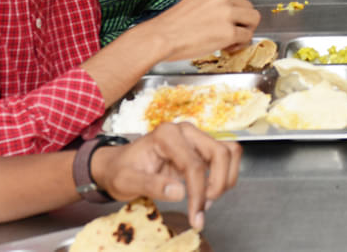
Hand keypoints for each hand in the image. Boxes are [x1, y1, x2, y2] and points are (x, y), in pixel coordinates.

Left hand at [92, 122, 242, 230]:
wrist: (117, 165)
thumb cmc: (120, 171)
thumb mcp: (126, 181)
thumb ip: (151, 185)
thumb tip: (179, 192)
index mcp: (166, 135)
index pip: (194, 164)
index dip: (198, 193)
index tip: (195, 215)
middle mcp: (185, 131)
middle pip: (220, 153)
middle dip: (218, 184)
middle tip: (203, 208)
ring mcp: (196, 137)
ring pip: (229, 152)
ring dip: (226, 178)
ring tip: (207, 199)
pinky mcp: (201, 146)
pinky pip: (226, 156)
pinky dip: (225, 174)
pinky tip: (208, 191)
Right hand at [142, 0, 259, 61]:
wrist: (159, 38)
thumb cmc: (171, 25)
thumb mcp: (194, 2)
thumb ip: (212, 4)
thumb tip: (229, 16)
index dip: (238, 9)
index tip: (234, 18)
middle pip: (248, 6)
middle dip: (243, 21)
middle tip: (234, 31)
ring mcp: (226, 13)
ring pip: (253, 19)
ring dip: (246, 31)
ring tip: (234, 39)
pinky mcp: (228, 31)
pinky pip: (247, 36)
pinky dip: (241, 44)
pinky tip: (229, 47)